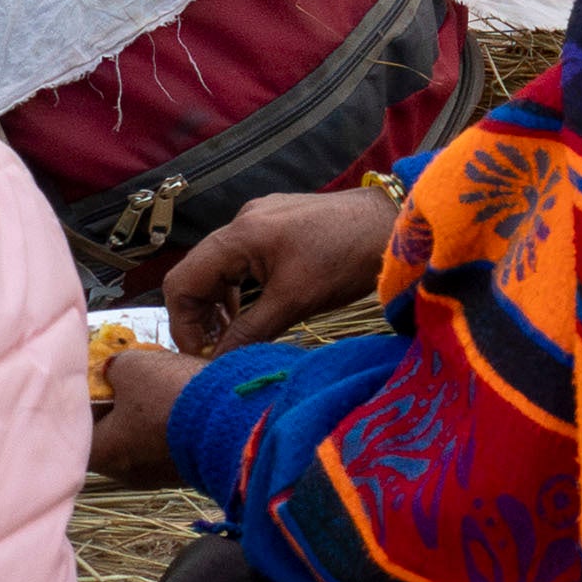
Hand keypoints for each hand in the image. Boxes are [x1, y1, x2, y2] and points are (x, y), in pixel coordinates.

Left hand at [90, 334, 202, 489]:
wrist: (238, 418)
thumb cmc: (174, 396)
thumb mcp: (135, 367)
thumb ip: (115, 367)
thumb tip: (113, 369)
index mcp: (101, 453)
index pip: (78, 424)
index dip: (88, 397)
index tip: (101, 377)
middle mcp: (124, 473)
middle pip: (112, 432)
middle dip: (121, 405)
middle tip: (134, 378)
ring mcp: (159, 475)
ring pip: (144, 439)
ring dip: (150, 415)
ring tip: (167, 386)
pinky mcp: (188, 470)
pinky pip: (171, 443)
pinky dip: (174, 424)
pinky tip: (188, 403)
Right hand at [158, 185, 403, 356]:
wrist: (398, 223)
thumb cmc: (348, 258)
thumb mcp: (295, 301)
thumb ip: (249, 332)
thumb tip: (214, 364)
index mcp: (240, 234)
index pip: (182, 281)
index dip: (183, 322)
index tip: (200, 352)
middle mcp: (245, 219)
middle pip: (197, 271)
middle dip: (199, 313)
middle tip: (215, 347)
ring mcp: (263, 217)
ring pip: (220, 265)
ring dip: (220, 300)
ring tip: (232, 332)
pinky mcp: (281, 220)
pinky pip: (243, 255)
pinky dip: (240, 284)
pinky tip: (253, 306)